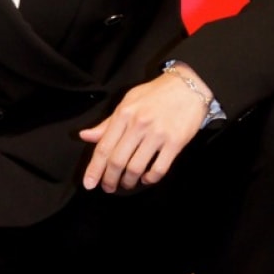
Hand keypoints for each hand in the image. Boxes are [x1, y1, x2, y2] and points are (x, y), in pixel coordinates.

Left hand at [79, 68, 208, 193]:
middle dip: (109, 179)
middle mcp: (139, 125)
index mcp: (124, 114)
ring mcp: (158, 134)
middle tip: (108, 187)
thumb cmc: (156, 94)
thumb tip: (85, 136)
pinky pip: (159, 169)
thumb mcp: (128, 102)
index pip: (104, 147)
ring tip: (127, 183)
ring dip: (128, 181)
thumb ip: (107, 123)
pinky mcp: (175, 142)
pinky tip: (146, 178)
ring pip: (136, 168)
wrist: (188, 86)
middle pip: (117, 161)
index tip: (89, 183)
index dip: (94, 169)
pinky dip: (150, 179)